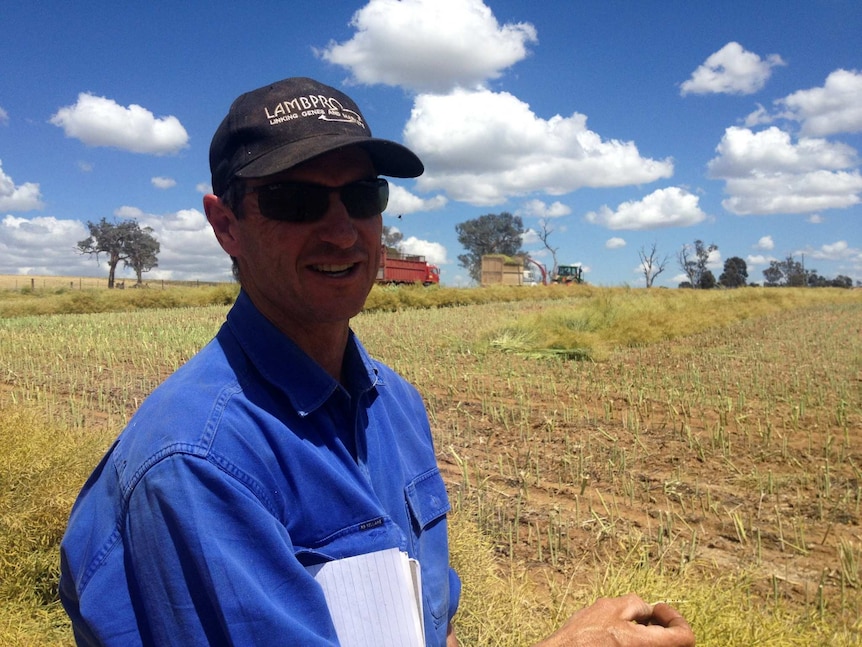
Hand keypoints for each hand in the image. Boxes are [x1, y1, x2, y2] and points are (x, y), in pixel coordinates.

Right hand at [534, 593, 694, 646]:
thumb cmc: (583, 636)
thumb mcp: (609, 608)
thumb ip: (636, 604)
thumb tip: (648, 609)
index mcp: (648, 645)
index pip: (685, 637)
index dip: (676, 618)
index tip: (658, 609)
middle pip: (674, 644)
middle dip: (662, 624)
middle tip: (646, 614)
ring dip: (651, 633)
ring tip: (630, 623)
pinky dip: (640, 641)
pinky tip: (621, 635)